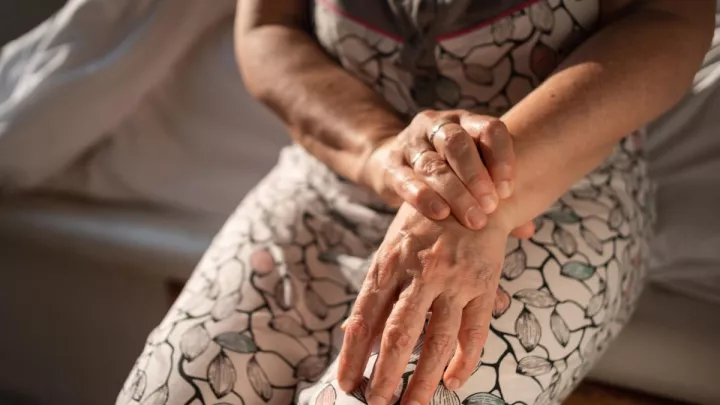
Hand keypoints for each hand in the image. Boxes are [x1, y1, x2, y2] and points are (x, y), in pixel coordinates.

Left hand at [337, 204, 510, 404]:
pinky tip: (452, 382)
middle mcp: (420, 271)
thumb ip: (376, 290)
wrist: (474, 191)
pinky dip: (464, 361)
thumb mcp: (391, 247)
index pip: (365, 317)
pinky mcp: (483, 284)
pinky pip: (475, 331)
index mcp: (389, 262)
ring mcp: (454, 279)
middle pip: (399, 334)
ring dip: (422, 380)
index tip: (346, 385)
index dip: (353, 355)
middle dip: (385, 375)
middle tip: (376, 404)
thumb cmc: (424, 224)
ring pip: (438, 340)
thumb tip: (352, 334)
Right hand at [361, 110, 516, 230]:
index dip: (502, 157)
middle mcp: (437, 126)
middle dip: (476, 176)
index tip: (508, 190)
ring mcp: (411, 143)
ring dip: (455, 192)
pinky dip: (424, 197)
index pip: (489, 128)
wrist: (390, 163)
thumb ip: (497, 195)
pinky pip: (407, 179)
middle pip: (458, 143)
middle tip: (490, 206)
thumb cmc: (444, 172)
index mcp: (465, 122)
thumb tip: (527, 229)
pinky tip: (440, 213)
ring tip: (472, 219)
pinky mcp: (391, 164)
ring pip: (433, 164)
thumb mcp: (471, 174)